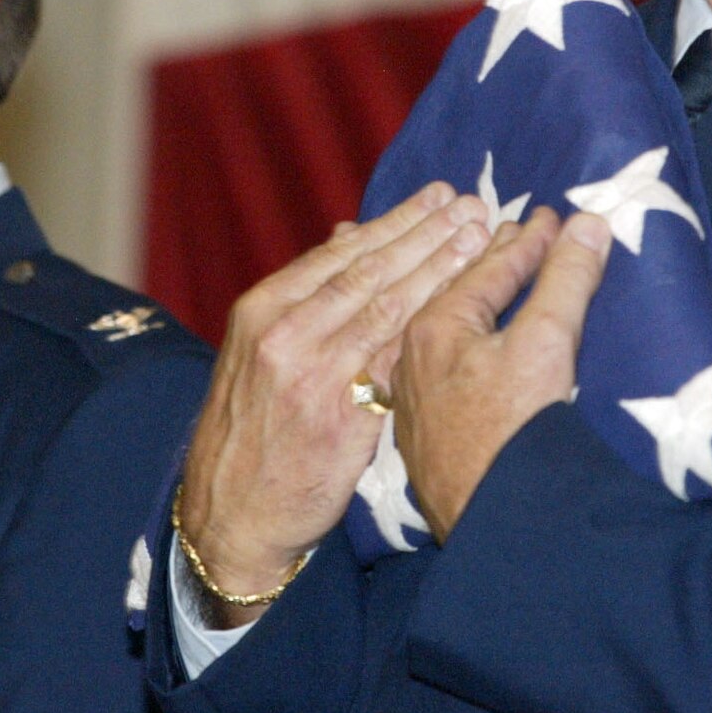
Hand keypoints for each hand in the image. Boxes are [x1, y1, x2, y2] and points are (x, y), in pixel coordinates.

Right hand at [179, 183, 489, 623]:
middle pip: (369, 272)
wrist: (232, 515)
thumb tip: (348, 232)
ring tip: (479, 240)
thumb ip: (306, 296)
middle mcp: (285, 335)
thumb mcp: (259, 352)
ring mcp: (313, 376)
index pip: (341, 253)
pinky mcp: (342, 421)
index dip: (396, 221)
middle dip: (426, 234)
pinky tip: (468, 310)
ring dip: (439, 270)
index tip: (438, 196)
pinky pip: (396, 365)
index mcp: (263, 310)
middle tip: (472, 205)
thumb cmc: (253, 430)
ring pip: (388, 310)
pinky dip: (432, 331)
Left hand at [393, 209, 611, 541]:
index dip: (525, 241)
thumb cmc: (516, 432)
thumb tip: (588, 222)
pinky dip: (449, 342)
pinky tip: (456, 343)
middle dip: (486, 261)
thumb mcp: (548, 345)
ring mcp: (411, 401)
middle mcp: (409, 359)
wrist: (493, 529)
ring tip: (486, 275)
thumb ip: (566, 280)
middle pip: (454, 295)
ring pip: (438, 333)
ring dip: (463, 300)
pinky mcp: (420, 439)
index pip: (487, 269)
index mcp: (433, 328)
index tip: (550, 216)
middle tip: (517, 231)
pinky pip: (432, 368)